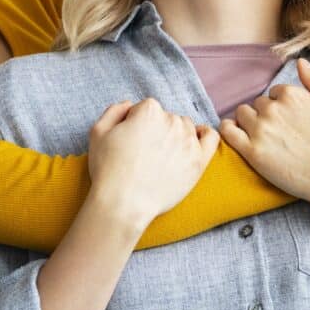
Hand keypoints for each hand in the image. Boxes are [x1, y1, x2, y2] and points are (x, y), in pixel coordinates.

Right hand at [87, 99, 218, 224]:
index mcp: (149, 110)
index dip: (136, 124)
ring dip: (176, 136)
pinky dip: (204, 136)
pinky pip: (211, 137)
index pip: (146, 109)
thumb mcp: (98, 132)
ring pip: (186, 127)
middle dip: (156, 131)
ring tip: (162, 157)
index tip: (130, 142)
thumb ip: (115, 110)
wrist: (124, 204)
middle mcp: (172, 121)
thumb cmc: (108, 170)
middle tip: (144, 153)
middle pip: (167, 118)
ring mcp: (188, 140)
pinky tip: (194, 143)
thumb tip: (130, 105)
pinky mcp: (199, 160)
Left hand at [219, 58, 309, 206]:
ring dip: (249, 120)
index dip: (283, 105)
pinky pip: (228, 132)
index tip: (291, 119)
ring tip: (262, 134)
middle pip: (259, 103)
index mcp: (293, 95)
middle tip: (280, 131)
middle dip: (267, 113)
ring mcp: (261, 130)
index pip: (276, 92)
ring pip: (242, 113)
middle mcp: (273, 109)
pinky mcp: (252, 152)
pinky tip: (235, 133)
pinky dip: (228, 129)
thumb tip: (301, 62)